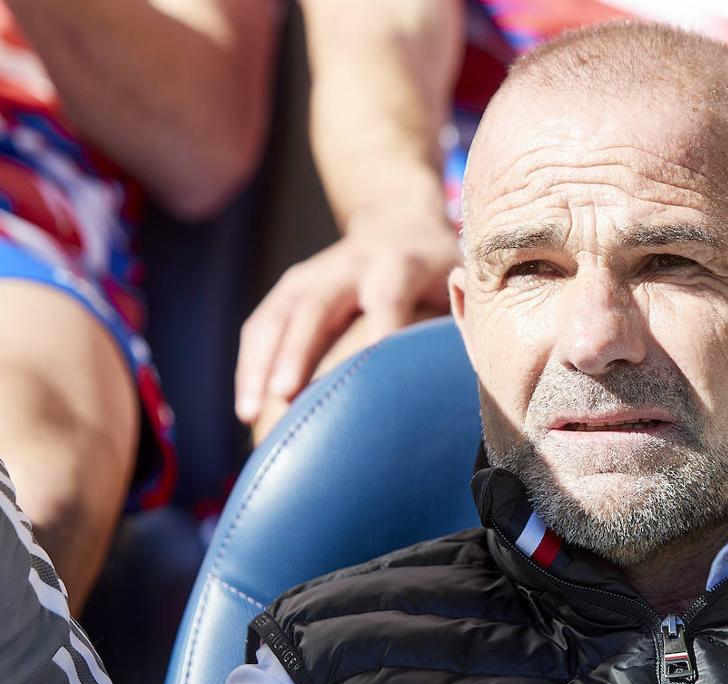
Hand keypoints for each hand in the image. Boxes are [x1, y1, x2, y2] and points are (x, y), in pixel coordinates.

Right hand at [234, 207, 458, 423]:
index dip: (380, 324)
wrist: (398, 217)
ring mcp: (312, 274)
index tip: (372, 365)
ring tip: (250, 415)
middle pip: (316, 306)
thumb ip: (463, 316)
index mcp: (400, 262)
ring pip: (276, 317)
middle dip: (297, 350)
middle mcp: (349, 264)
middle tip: (285, 396)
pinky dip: (250, 365)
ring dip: (260, 364)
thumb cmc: (440, 268)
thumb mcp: (462, 278)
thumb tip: (472, 374)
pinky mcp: (289, 289)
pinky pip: (260, 326)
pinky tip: (246, 407)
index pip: (388, 292)